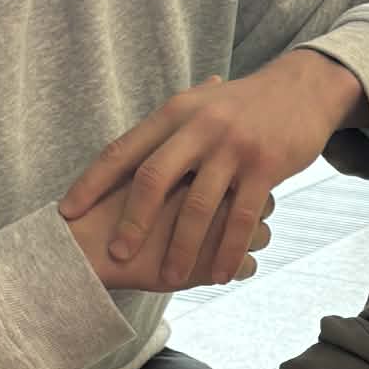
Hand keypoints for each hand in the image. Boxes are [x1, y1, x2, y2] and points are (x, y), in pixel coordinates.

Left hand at [60, 54, 363, 286]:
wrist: (302, 88)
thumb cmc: (242, 106)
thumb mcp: (198, 107)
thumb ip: (164, 133)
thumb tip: (122, 163)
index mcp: (175, 113)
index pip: (123, 150)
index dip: (92, 183)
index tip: (66, 213)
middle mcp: (200, 128)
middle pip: (155, 179)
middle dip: (132, 221)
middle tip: (117, 255)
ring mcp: (233, 147)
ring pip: (199, 206)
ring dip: (181, 248)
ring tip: (169, 279)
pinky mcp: (265, 167)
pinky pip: (240, 217)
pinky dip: (226, 250)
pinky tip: (217, 275)